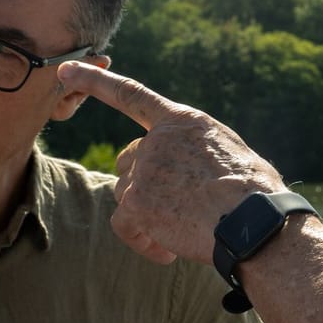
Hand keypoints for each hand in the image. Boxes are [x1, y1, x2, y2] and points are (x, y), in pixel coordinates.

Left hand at [57, 62, 286, 264]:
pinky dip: (144, 242)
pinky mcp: (136, 202)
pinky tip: (169, 252)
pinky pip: (125, 226)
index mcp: (184, 122)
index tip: (66, 70)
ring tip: (185, 232)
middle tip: (177, 209)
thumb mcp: (233, 155)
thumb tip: (200, 173)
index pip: (132, 95)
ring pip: (127, 195)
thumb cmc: (257, 194)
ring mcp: (145, 170)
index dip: (95, 81)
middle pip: (129, 162)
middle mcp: (158, 140)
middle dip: (146, 186)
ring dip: (150, 217)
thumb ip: (201, 153)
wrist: (253, 219)